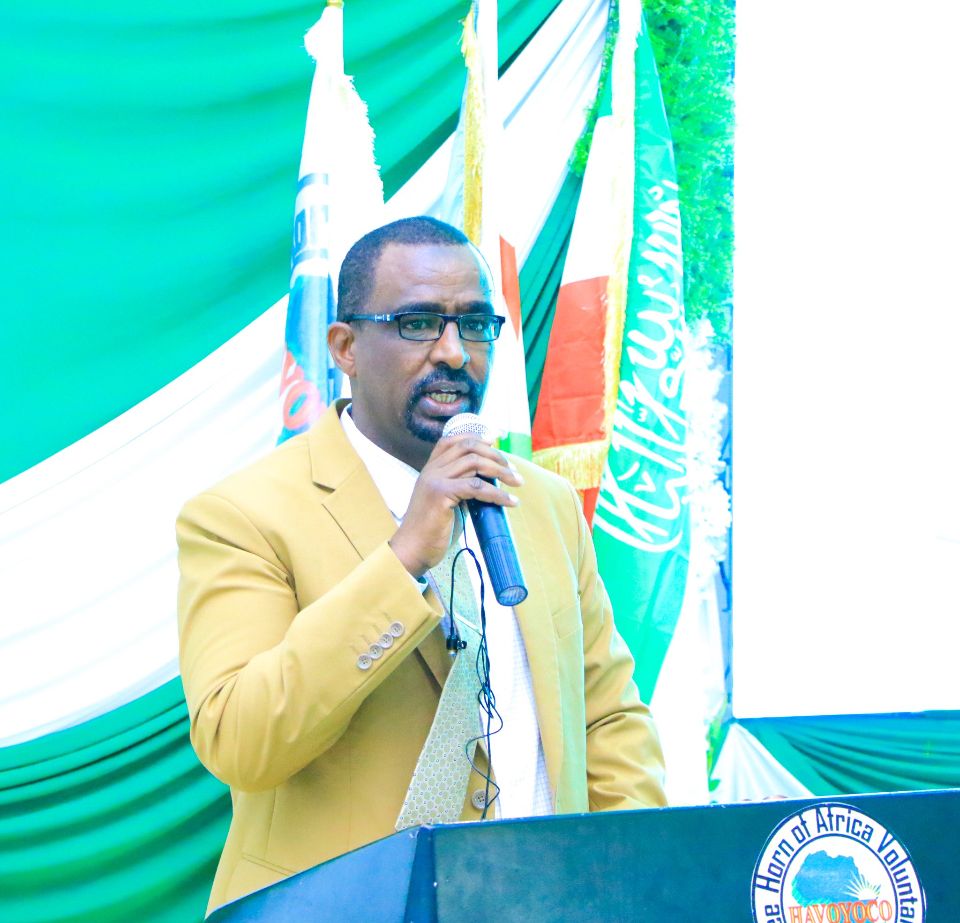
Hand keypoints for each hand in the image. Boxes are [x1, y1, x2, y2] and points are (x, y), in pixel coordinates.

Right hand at [389, 434, 523, 576]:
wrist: (413, 550)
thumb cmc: (432, 530)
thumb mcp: (446, 501)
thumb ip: (461, 488)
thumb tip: (490, 482)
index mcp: (430, 469)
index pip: (451, 441)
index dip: (475, 437)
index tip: (495, 440)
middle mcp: (431, 470)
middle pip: (467, 448)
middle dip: (495, 455)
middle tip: (513, 470)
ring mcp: (434, 480)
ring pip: (474, 463)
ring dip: (501, 471)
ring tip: (517, 482)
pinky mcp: (440, 494)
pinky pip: (476, 487)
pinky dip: (497, 493)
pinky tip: (510, 501)